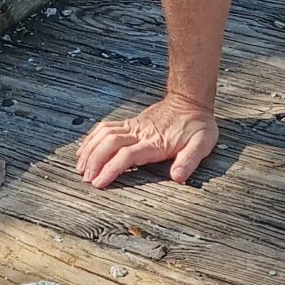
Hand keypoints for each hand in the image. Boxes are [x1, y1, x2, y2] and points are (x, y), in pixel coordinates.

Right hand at [75, 92, 218, 189]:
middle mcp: (140, 133)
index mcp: (155, 142)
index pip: (126, 155)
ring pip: (104, 134)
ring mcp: (133, 126)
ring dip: (90, 150)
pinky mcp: (130, 122)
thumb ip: (189, 160)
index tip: (99, 183)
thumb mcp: (203, 143)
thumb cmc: (198, 125)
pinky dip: (92, 138)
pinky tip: (85, 150)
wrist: (191, 101)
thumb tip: (177, 176)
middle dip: (94, 162)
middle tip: (86, 179)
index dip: (111, 169)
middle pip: (109, 144)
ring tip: (81, 168)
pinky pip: (105, 127)